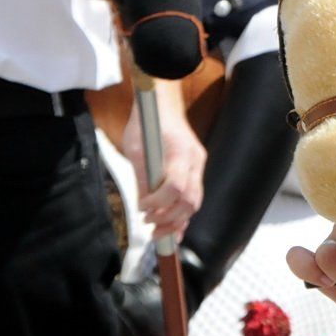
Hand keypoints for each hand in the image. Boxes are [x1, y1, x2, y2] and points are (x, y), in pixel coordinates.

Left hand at [123, 86, 205, 239]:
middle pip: (190, 200)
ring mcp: (199, 163)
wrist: (162, 104)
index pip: (175, 187)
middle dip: (170, 219)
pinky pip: (195, 195)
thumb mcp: (135, 150)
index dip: (158, 204)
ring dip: (178, 221)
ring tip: (158, 231)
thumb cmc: (146, 124)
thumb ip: (142, 179)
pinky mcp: (196, 167)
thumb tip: (144, 205)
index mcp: (179, 152)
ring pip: (196, 201)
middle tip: (149, 227)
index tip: (141, 209)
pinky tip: (174, 226)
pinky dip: (184, 213)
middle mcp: (195, 160)